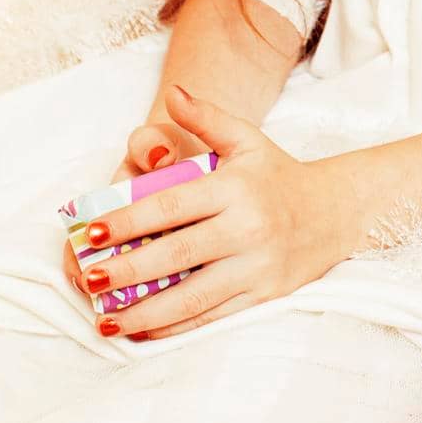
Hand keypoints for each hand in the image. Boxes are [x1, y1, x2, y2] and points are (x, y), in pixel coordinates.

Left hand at [72, 83, 360, 339]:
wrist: (333, 212)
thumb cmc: (277, 174)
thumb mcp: (246, 139)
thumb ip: (206, 117)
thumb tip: (173, 93)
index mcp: (236, 187)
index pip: (172, 205)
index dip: (129, 220)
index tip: (93, 232)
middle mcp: (247, 228)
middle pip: (177, 255)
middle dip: (127, 270)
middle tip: (88, 278)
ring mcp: (256, 266)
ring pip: (192, 295)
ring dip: (144, 311)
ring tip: (104, 316)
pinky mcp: (263, 297)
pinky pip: (212, 317)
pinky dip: (174, 327)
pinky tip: (142, 328)